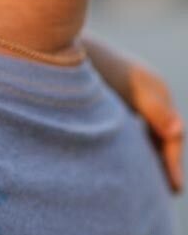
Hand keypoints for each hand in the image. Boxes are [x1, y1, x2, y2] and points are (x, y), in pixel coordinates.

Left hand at [85, 39, 183, 192]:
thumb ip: (152, 110)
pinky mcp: (114, 91)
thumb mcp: (126, 89)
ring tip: (151, 180)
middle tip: (170, 190)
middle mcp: (147, 89)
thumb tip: (177, 131)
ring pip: (148, 128)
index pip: (172, 133)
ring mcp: (131, 89)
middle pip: (163, 131)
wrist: (59, 44)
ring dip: (152, 151)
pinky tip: (127, 157)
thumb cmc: (92, 66)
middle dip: (166, 159)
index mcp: (154, 89)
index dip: (173, 162)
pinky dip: (136, 140)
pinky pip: (133, 121)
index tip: (174, 189)